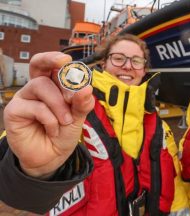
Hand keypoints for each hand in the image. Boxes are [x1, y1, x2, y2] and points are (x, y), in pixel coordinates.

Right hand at [4, 52, 94, 178]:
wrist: (52, 157)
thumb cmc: (63, 132)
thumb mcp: (78, 117)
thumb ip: (82, 103)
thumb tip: (86, 88)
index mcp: (52, 85)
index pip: (51, 66)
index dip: (55, 58)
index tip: (67, 60)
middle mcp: (36, 88)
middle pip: (38, 65)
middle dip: (51, 61)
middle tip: (64, 64)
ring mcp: (24, 98)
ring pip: (41, 86)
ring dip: (59, 104)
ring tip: (66, 120)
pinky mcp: (14, 111)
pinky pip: (36, 107)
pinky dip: (50, 119)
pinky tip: (53, 129)